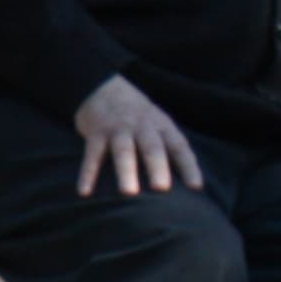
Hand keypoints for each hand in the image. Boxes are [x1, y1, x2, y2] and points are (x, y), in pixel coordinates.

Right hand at [69, 73, 201, 196]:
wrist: (102, 88)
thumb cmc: (136, 116)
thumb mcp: (157, 123)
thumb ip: (169, 147)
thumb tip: (187, 183)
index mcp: (161, 125)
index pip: (179, 146)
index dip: (188, 166)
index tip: (196, 187)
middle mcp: (142, 126)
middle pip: (152, 147)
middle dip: (157, 167)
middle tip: (162, 189)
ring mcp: (118, 129)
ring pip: (123, 151)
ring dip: (126, 171)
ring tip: (128, 193)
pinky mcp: (96, 133)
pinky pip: (92, 156)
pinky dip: (87, 174)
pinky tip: (84, 192)